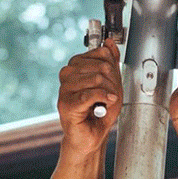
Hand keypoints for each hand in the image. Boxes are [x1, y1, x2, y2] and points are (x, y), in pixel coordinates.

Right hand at [58, 39, 122, 155]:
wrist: (91, 136)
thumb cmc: (99, 112)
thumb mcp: (112, 84)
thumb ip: (110, 62)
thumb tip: (109, 42)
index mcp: (76, 66)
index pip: (101, 53)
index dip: (113, 68)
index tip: (112, 83)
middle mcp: (67, 74)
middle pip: (101, 66)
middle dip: (113, 82)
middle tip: (111, 96)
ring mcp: (64, 88)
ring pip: (96, 78)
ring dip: (109, 92)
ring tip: (106, 103)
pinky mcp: (65, 103)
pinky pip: (89, 93)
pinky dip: (102, 98)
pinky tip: (106, 102)